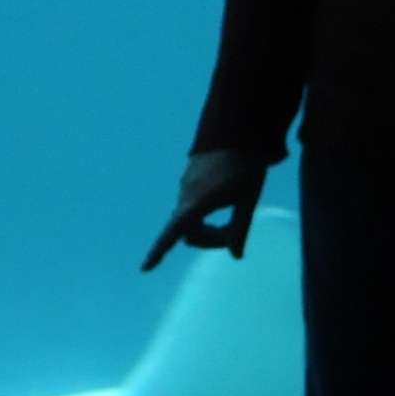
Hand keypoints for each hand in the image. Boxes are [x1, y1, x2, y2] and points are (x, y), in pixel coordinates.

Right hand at [143, 150, 267, 271]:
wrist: (238, 127)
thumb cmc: (246, 165)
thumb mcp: (249, 198)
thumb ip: (240, 228)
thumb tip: (235, 255)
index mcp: (198, 201)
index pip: (174, 232)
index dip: (159, 251)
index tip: (145, 268)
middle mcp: (186, 194)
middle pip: (189, 232)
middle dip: (209, 239)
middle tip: (235, 234)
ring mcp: (186, 185)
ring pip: (191, 218)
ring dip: (208, 225)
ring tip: (234, 208)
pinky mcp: (190, 177)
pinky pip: (192, 203)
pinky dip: (205, 211)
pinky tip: (225, 196)